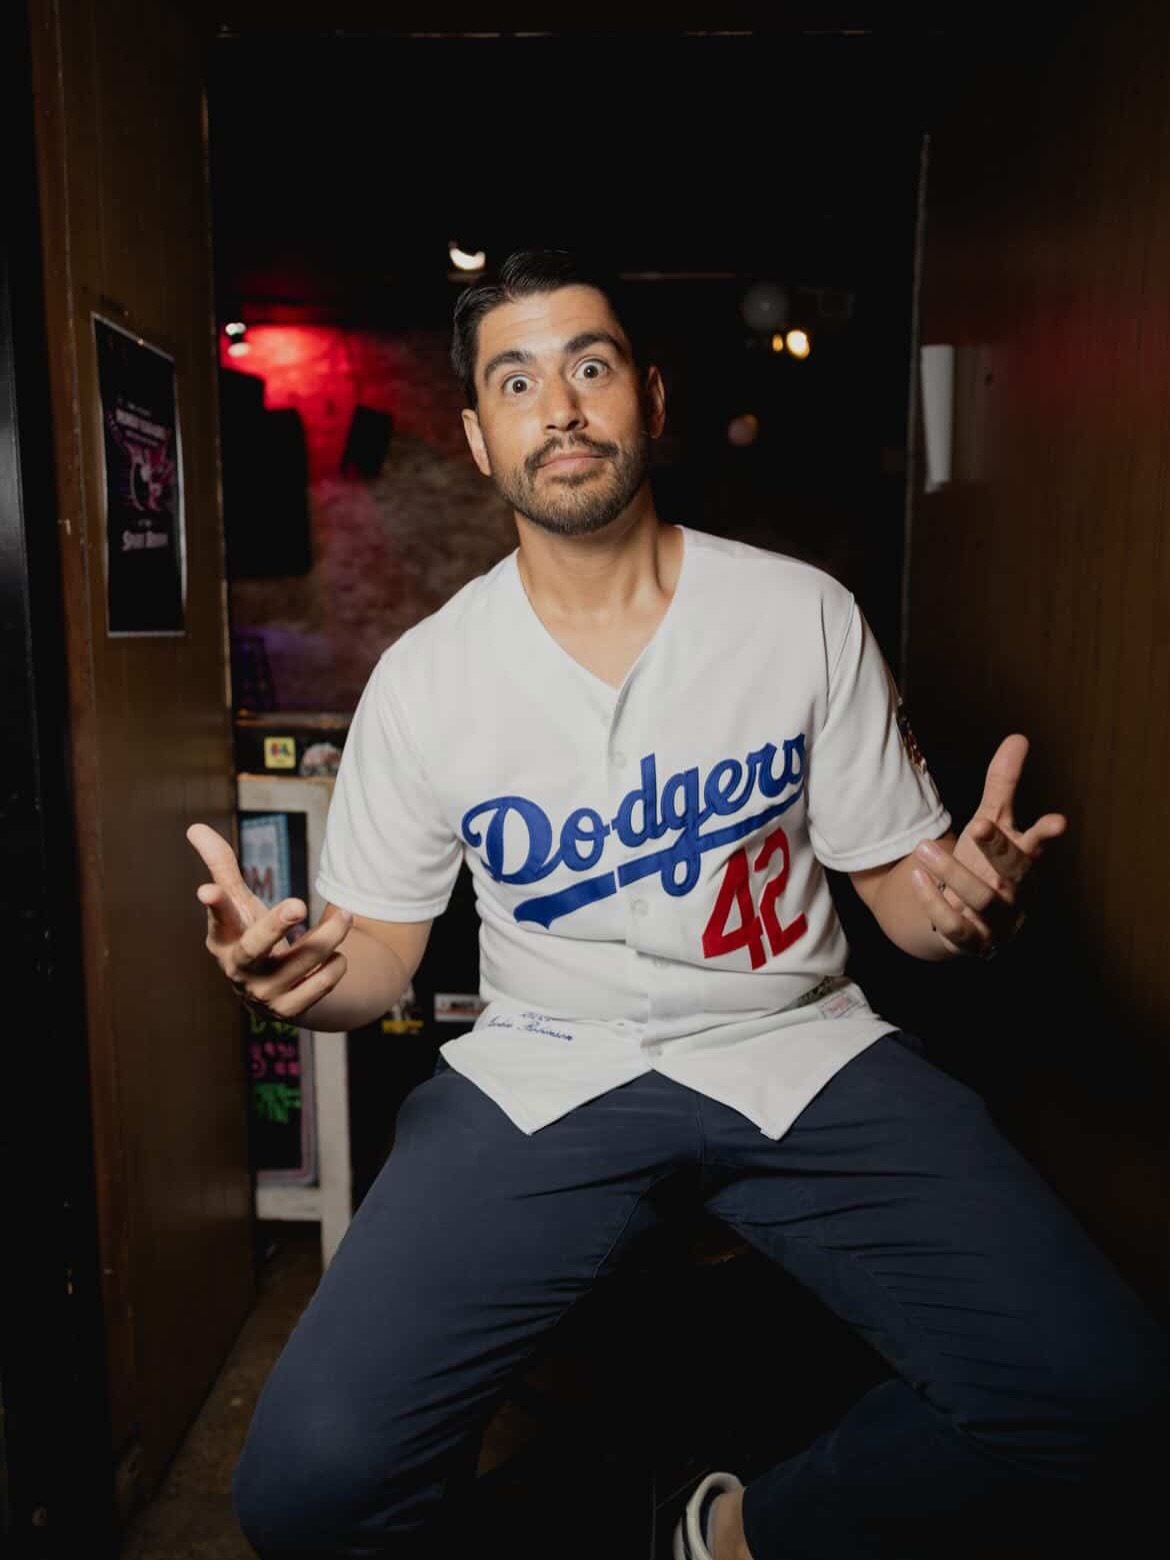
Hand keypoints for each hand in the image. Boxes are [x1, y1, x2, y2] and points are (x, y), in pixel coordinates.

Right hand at [186, 823, 351, 1020]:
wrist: (276, 992)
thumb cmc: (253, 936)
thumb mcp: (240, 904)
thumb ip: (222, 867)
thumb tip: (194, 826)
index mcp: (223, 940)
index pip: (217, 920)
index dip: (215, 906)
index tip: (207, 890)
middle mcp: (239, 970)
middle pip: (255, 948)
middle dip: (276, 926)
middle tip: (298, 904)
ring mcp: (264, 994)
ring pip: (302, 962)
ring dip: (330, 935)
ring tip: (347, 916)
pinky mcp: (290, 1011)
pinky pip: (322, 984)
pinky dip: (335, 965)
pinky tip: (337, 956)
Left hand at [910, 734, 1066, 958]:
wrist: (964, 918)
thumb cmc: (983, 864)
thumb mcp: (990, 822)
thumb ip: (1002, 784)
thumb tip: (1018, 738)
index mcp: (1023, 862)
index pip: (1037, 847)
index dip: (1046, 835)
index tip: (1058, 820)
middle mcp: (1016, 893)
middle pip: (1015, 874)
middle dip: (1000, 850)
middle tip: (979, 824)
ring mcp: (996, 921)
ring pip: (982, 900)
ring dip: (954, 873)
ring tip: (924, 848)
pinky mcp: (972, 942)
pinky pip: (955, 927)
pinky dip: (934, 903)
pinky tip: (916, 878)